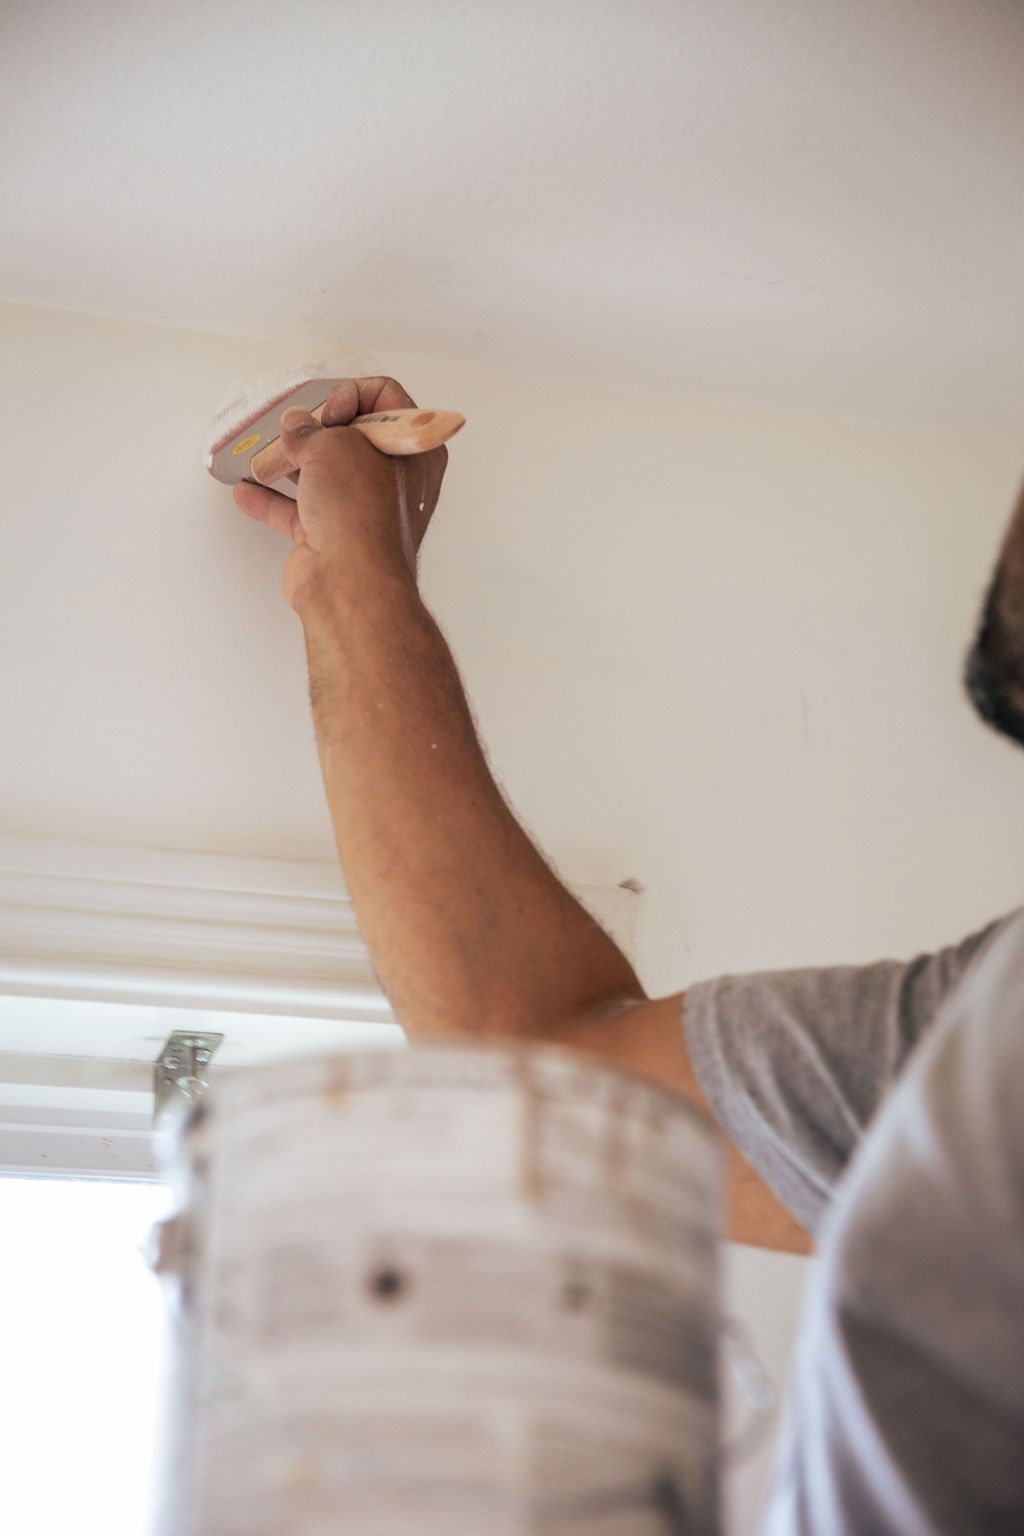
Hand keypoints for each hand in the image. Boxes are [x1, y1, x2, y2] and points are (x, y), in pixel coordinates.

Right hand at [232, 376, 447, 611]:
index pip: (387, 399)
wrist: (348, 581)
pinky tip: (245, 490)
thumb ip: (310, 428)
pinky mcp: (332, 538)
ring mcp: (362, 511)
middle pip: (351, 436)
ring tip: (264, 450)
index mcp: (413, 450)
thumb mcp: (334, 445)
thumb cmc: (359, 511)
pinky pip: (298, 512)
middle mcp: (393, 480)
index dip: (351, 394)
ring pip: (323, 474)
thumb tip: (296, 426)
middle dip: (315, 427)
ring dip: (290, 461)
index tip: (327, 410)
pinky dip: (272, 500)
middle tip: (292, 425)